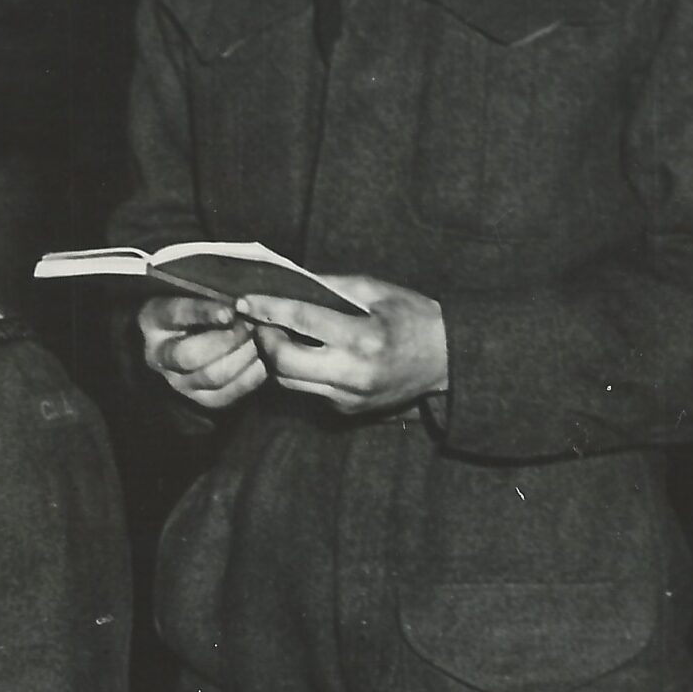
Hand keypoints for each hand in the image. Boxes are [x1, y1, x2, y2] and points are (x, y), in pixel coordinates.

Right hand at [138, 292, 266, 410]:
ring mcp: (178, 381)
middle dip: (227, 341)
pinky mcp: (200, 399)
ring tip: (258, 341)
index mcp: (154, 319)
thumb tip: (241, 303)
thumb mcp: (195, 293)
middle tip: (250, 327)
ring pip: (211, 377)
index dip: (204, 313)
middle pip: (190, 355)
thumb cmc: (197, 306)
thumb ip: (212, 295)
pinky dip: (249, 378)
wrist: (189, 335)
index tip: (230, 311)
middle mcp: (159, 356)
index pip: (176, 315)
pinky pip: (226, 395)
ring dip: (242, 358)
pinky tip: (261, 362)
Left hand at [236, 274, 447, 416]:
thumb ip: (331, 286)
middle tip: (262, 321)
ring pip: (289, 383)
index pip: (302, 322)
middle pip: (284, 363)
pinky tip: (305, 353)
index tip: (246, 301)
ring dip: (277, 359)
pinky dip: (298, 372)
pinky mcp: (347, 410)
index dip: (269, 310)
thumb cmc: (413, 317)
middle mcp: (353, 373)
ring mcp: (349, 397)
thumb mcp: (377, 291)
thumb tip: (289, 281)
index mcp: (363, 338)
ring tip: (279, 335)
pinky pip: (308, 391)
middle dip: (266, 340)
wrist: (446, 360)